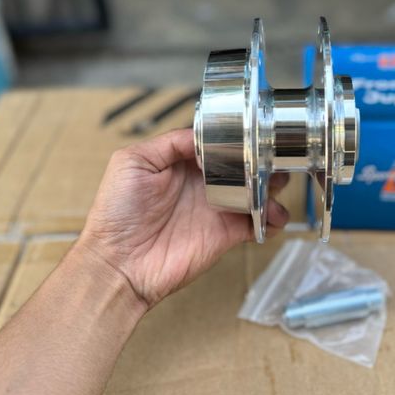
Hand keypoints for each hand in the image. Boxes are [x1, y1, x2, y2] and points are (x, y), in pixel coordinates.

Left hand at [78, 128, 289, 309]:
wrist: (119, 263)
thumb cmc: (116, 213)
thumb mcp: (132, 162)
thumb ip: (170, 143)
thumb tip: (203, 134)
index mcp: (182, 163)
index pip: (218, 143)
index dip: (235, 136)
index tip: (250, 131)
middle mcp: (203, 184)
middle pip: (243, 165)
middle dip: (261, 158)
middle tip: (273, 154)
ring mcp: (217, 209)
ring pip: (256, 191)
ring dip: (272, 185)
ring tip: (278, 181)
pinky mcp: (227, 234)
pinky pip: (257, 223)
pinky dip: (273, 218)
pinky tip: (274, 214)